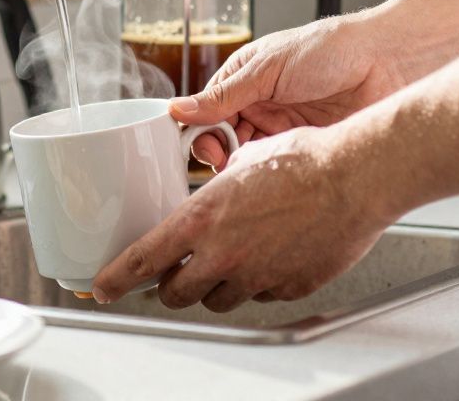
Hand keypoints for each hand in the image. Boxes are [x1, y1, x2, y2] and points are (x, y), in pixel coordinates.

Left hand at [91, 126, 396, 310]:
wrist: (356, 176)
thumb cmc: (306, 159)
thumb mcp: (244, 161)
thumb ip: (218, 187)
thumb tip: (213, 187)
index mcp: (203, 218)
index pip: (143, 260)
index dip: (116, 279)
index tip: (102, 287)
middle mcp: (225, 253)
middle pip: (175, 292)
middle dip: (170, 285)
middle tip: (176, 273)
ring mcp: (257, 275)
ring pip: (218, 299)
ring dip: (214, 286)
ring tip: (229, 261)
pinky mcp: (288, 287)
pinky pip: (261, 294)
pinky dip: (258, 282)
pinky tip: (271, 256)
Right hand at [175, 13, 407, 169]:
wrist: (389, 62)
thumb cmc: (333, 48)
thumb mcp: (268, 68)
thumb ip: (223, 95)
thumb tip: (180, 108)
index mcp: (245, 78)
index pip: (206, 111)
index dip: (200, 131)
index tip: (202, 147)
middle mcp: (261, 104)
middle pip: (223, 139)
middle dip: (220, 153)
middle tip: (225, 161)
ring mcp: (284, 127)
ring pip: (248, 157)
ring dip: (243, 165)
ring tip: (246, 170)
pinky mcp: (306, 147)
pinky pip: (277, 165)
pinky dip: (269, 171)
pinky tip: (268, 174)